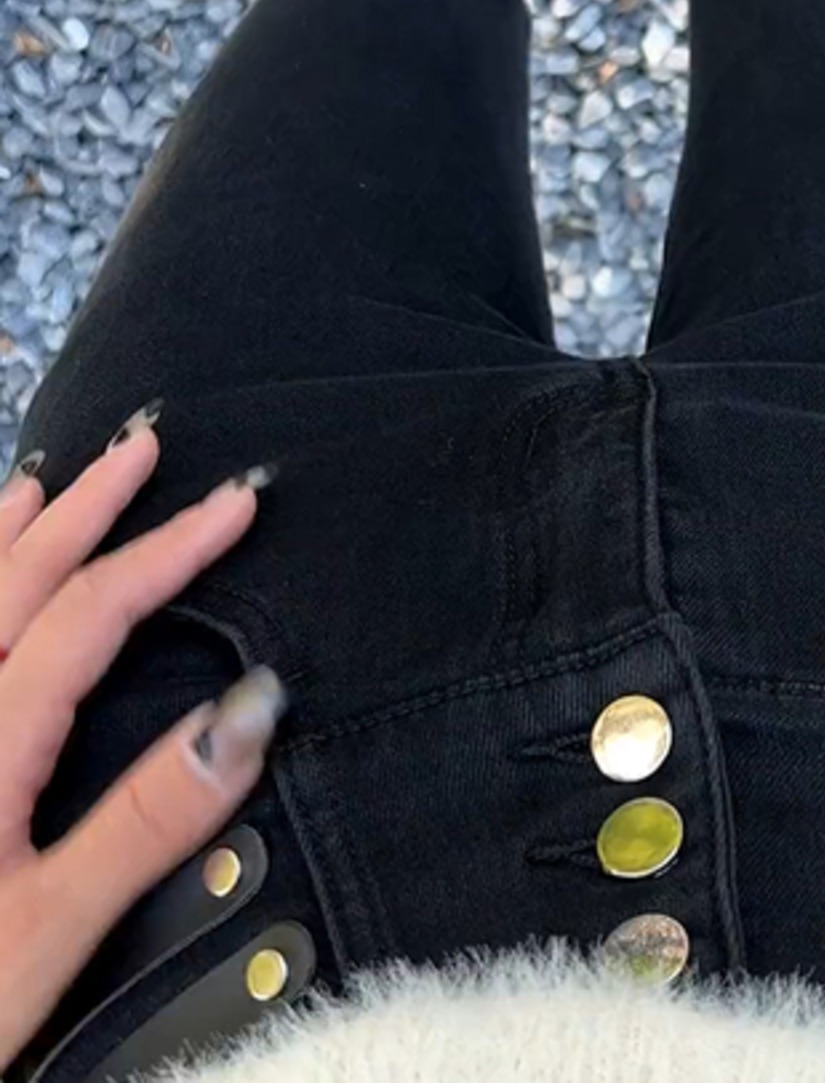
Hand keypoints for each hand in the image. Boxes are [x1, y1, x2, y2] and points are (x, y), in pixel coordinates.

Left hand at [0, 407, 286, 1071]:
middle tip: (142, 447)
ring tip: (43, 478)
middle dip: (88, 508)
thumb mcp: (52, 928)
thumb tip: (248, 710)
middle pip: (17, 581)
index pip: (90, 612)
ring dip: (7, 534)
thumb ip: (150, 817)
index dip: (168, 548)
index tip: (234, 503)